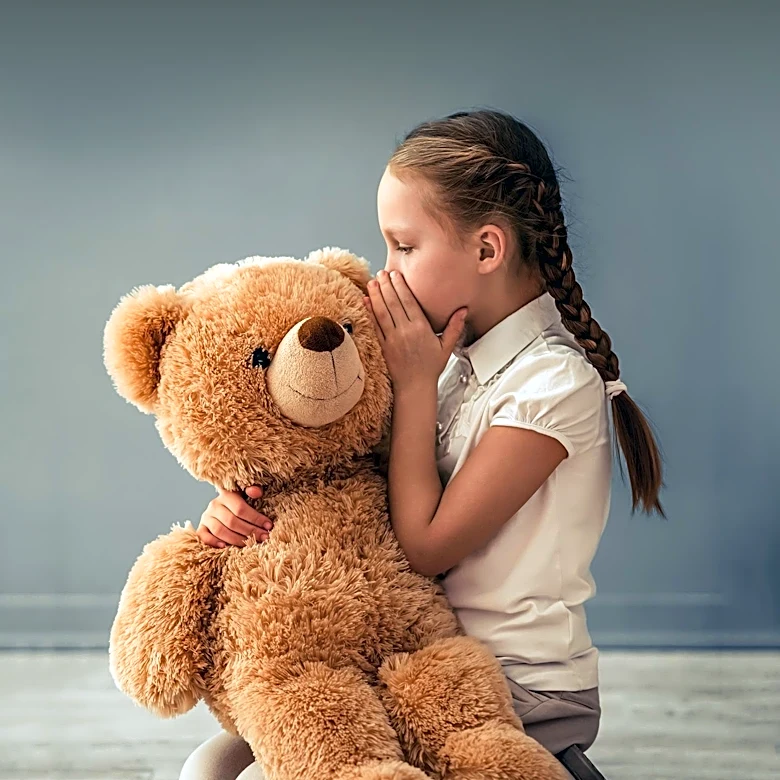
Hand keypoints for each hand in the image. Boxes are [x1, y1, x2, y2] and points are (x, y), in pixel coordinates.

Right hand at [196, 485, 273, 547]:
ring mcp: (206, 517)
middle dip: (250, 531)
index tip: (269, 526)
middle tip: (264, 537)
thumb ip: (253, 489)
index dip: (256, 518)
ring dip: (237, 540)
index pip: (241, 509)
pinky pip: (203, 536)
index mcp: (226, 495)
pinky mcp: (201, 528)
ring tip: (251, 544)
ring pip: (220, 531)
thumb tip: (256, 492)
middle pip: (232, 522)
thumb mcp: (247, 493)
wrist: (223, 505)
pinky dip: (213, 542)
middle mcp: (214, 505)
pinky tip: (225, 547)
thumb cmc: (240, 501)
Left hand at [363, 269, 466, 392]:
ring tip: (372, 281)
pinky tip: (366, 301)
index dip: (401, 287)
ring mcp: (392, 339)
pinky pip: (375, 326)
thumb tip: (463, 310)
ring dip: (376, 295)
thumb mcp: (447, 347)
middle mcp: (405, 332)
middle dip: (387, 286)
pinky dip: (369, 312)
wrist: (415, 387)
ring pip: (382, 312)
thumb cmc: (430, 368)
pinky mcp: (383, 346)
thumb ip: (454, 327)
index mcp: (421, 329)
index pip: (408, 303)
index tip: (396, 275)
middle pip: (393, 304)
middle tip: (382, 272)